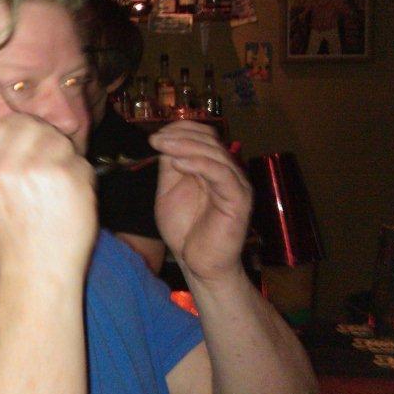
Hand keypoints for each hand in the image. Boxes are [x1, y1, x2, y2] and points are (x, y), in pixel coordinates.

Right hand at [0, 113, 96, 276]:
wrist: (35, 271)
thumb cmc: (14, 236)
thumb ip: (0, 160)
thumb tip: (25, 129)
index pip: (8, 123)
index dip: (25, 131)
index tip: (33, 148)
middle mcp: (11, 164)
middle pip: (38, 127)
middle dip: (48, 143)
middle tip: (51, 171)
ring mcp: (42, 168)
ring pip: (62, 142)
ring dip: (67, 161)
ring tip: (60, 190)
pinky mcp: (71, 177)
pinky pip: (83, 163)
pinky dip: (82, 180)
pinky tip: (72, 203)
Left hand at [149, 122, 251, 282]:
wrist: (197, 263)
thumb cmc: (185, 229)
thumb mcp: (169, 190)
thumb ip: (170, 167)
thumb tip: (165, 141)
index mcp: (213, 167)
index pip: (204, 136)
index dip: (181, 130)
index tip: (156, 136)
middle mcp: (228, 171)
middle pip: (209, 141)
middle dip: (180, 136)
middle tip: (155, 139)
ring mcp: (236, 184)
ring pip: (215, 154)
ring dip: (185, 146)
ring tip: (161, 146)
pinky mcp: (238, 200)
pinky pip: (221, 174)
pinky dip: (199, 164)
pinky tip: (178, 164)